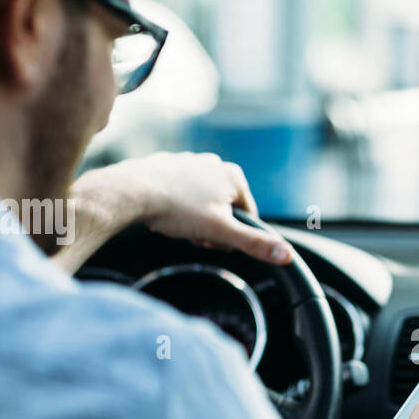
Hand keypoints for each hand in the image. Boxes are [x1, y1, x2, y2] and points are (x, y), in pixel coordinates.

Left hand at [63, 152, 291, 270]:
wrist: (131, 190)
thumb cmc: (176, 209)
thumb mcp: (220, 232)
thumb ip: (254, 243)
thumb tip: (286, 255)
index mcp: (234, 177)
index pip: (247, 217)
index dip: (231, 236)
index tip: (210, 239)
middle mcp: (215, 165)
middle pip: (224, 211)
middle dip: (210, 228)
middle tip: (192, 233)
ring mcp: (190, 163)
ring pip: (202, 203)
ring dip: (192, 219)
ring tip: (175, 222)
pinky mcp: (168, 166)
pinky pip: (181, 194)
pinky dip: (175, 206)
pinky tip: (163, 213)